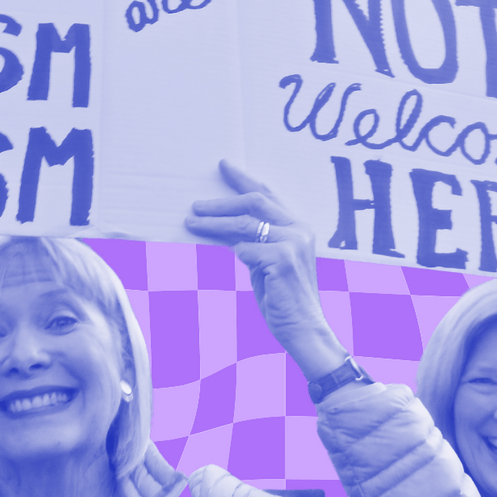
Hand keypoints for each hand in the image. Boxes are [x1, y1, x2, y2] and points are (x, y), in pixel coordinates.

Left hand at [185, 161, 346, 379]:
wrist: (304, 329)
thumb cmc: (284, 300)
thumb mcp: (268, 265)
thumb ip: (256, 244)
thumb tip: (226, 230)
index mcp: (299, 228)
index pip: (269, 195)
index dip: (244, 179)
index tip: (223, 166)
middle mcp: (299, 230)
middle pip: (255, 202)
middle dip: (222, 202)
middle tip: (196, 205)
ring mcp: (293, 243)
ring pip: (245, 224)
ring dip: (214, 223)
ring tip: (192, 222)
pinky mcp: (283, 259)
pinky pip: (246, 249)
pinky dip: (234, 251)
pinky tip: (230, 255)